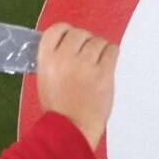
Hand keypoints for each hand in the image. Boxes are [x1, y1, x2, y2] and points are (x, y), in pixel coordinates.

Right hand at [34, 23, 117, 149]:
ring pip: (98, 41)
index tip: (71, 39)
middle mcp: (66, 57)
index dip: (66, 32)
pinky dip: (111, 53)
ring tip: (97, 63)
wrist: (72, 128)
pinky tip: (107, 63)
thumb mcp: (45, 79)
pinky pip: (112, 50)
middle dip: (84, 42)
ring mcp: (86, 65)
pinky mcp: (104, 72)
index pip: (57, 29)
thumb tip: (68, 45)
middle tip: (86, 56)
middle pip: (80, 33)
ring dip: (99, 49)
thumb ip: (54, 59)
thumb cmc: (58, 108)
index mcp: (47, 59)